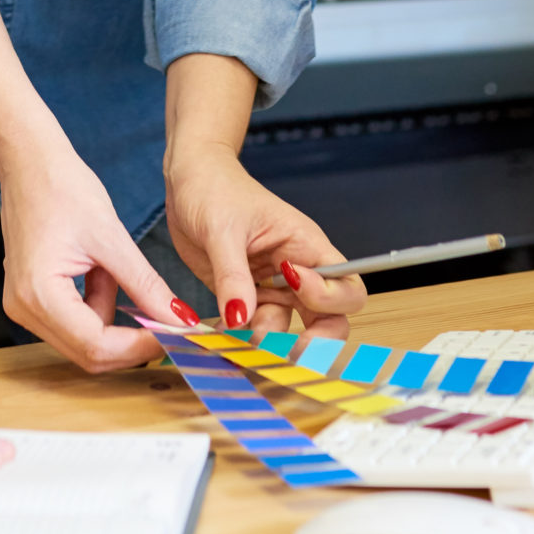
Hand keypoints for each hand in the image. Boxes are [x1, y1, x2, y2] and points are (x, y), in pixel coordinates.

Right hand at [0, 144, 194, 371]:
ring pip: (83, 341)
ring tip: (114, 272)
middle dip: (131, 343)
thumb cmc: (63, 187)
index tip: (174, 335)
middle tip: (167, 324)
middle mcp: (23, 309)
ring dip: (112, 320)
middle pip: (88, 353)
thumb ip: (146, 285)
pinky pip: (73, 323)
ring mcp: (22, 307)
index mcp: (39, 293)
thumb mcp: (112, 238)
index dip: (139, 346)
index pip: (96, 345)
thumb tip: (180, 320)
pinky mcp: (30, 300)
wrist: (29, 162)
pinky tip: (99, 273)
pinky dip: (97, 308)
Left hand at [165, 146, 365, 339]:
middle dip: (314, 341)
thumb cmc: (214, 188)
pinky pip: (253, 327)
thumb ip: (232, 274)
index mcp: (305, 246)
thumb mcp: (221, 228)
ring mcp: (272, 288)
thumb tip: (241, 319)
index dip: (327, 297)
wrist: (189, 181)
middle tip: (284, 351)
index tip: (290, 283)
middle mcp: (296, 272)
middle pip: (330, 318)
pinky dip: (240, 337)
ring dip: (266, 342)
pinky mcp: (247, 296)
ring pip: (287, 330)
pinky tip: (220, 332)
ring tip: (234, 337)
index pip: (345, 285)